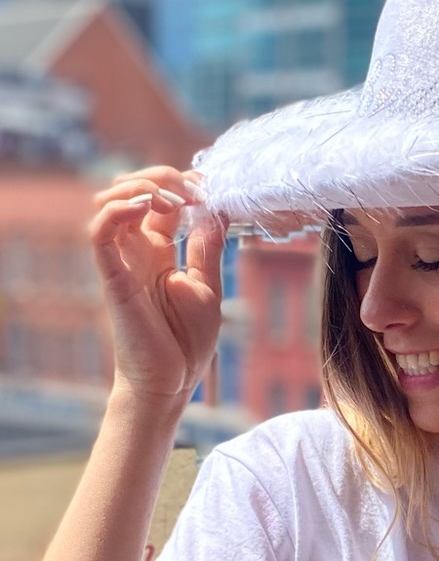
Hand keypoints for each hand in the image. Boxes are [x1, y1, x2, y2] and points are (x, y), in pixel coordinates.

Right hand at [89, 167, 227, 401]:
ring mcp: (124, 262)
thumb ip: (207, 247)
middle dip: (163, 177)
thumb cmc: (186, 341)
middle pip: (135, 193)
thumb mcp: (208, 284)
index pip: (162, 200)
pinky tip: (145, 206)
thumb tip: (217, 209)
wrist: (171, 383)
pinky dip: (115, 212)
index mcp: (161, 250)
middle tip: (194, 187)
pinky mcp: (114, 278)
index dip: (184, 184)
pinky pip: (100, 236)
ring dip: (140, 187)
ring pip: (110, 204)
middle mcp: (138, 250)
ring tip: (173, 197)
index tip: (211, 187)